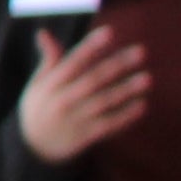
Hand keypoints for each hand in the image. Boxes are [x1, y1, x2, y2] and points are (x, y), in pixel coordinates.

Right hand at [13, 24, 152, 164]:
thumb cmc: (40, 107)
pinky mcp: (85, 136)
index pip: (72, 62)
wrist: (33, 147)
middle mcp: (62, 100)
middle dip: (117, 65)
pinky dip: (125, 116)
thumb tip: (44, 33)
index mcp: (50, 84)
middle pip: (93, 79)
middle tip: (141, 51)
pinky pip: (109, 125)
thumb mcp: (38, 83)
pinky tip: (142, 105)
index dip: (90, 47)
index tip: (109, 32)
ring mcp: (75, 119)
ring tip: (147, 78)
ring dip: (126, 90)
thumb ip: (49, 59)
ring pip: (104, 102)